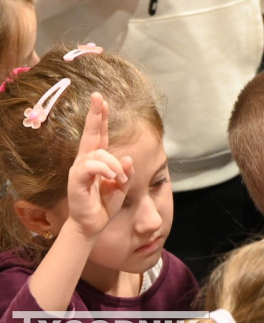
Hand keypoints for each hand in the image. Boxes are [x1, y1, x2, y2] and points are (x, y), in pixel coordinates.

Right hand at [64, 93, 132, 240]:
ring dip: (115, 165)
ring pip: (99, 154)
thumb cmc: (105, 204)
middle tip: (97, 97)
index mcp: (96, 160)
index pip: (99, 135)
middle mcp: (85, 161)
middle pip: (90, 134)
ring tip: (120, 180)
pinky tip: (114, 179)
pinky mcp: (76, 181)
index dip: (100, 118)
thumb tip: (129, 158)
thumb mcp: (122, 186)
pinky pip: (92, 166)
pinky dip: (106, 170)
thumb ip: (126, 172)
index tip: (101, 100)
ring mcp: (79, 170)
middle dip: (95, 115)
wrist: (92, 225)